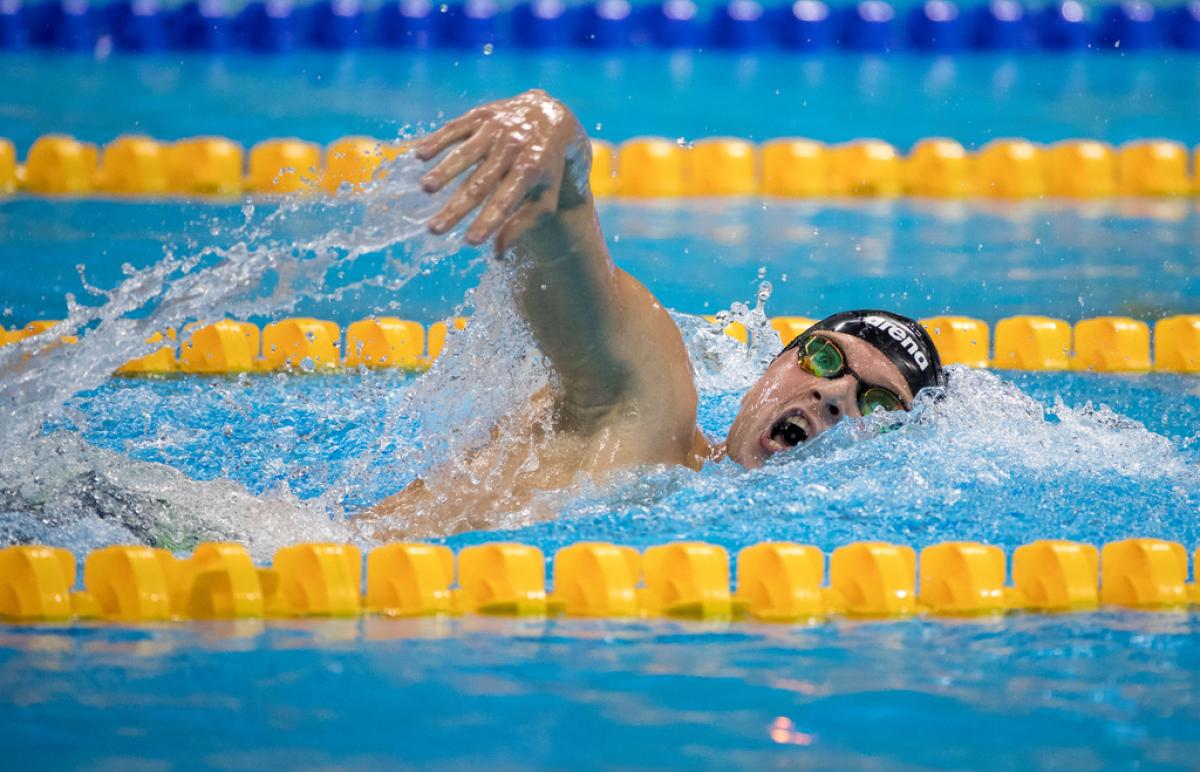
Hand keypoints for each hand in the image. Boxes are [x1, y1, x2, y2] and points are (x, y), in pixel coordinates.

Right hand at [414, 89, 590, 253]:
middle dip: (456, 207)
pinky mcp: (481, 115)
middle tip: (434, 229)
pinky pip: (456, 128)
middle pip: (480, 183)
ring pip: (466, 153)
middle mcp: (513, 148)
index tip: (470, 241)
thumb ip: (523, 223)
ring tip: (425, 188)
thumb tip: (498, 253)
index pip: (505, 201)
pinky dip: (437, 140)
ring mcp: (495, 129)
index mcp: (530, 170)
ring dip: (444, 171)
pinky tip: (420, 155)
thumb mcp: (545, 195)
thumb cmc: (543, 165)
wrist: (548, 115)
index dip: (488, 221)